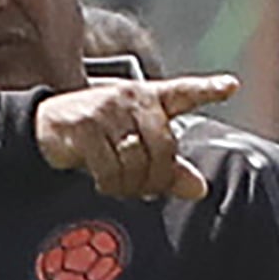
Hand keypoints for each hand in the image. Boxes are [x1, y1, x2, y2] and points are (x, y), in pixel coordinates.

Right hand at [33, 74, 238, 201]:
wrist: (46, 125)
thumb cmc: (100, 134)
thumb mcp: (136, 146)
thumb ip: (169, 167)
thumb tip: (199, 190)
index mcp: (151, 98)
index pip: (184, 92)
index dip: (209, 89)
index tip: (231, 86)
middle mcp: (133, 98)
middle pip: (164, 147)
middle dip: (158, 178)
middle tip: (147, 193)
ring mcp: (108, 109)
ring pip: (136, 161)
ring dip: (131, 185)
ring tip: (122, 188)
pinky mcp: (85, 126)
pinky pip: (109, 168)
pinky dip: (110, 184)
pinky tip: (104, 184)